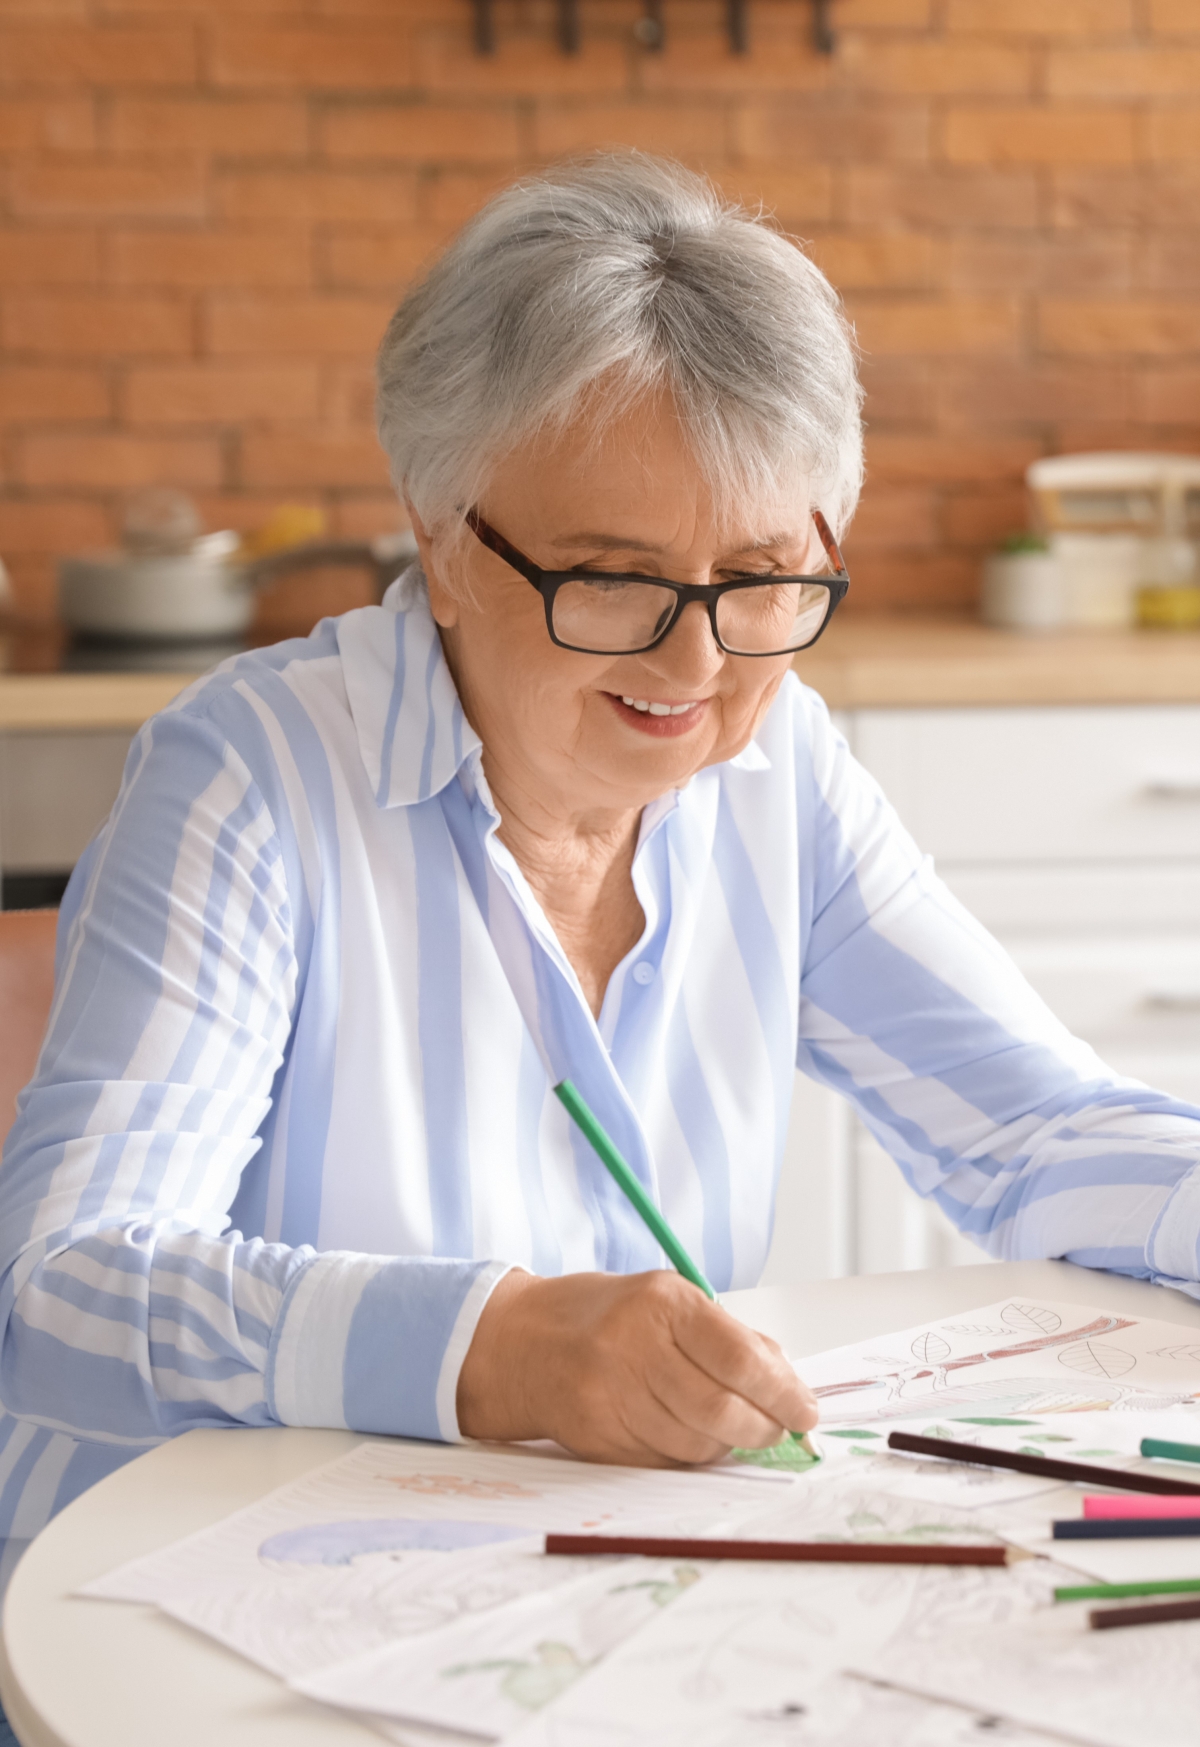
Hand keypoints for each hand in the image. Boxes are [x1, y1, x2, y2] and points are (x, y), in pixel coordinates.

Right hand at [456, 1269, 817, 1465]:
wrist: (518, 1342)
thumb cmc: (605, 1316)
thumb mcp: (666, 1299)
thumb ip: (727, 1336)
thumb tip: (787, 1382)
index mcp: (660, 1303)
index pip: (738, 1359)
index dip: (782, 1392)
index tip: (805, 1411)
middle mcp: (631, 1347)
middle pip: (720, 1409)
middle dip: (762, 1428)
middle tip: (777, 1428)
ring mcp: (609, 1395)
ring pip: (694, 1444)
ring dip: (726, 1445)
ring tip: (731, 1428)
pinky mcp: (595, 1436)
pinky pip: (662, 1460)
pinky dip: (688, 1455)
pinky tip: (689, 1435)